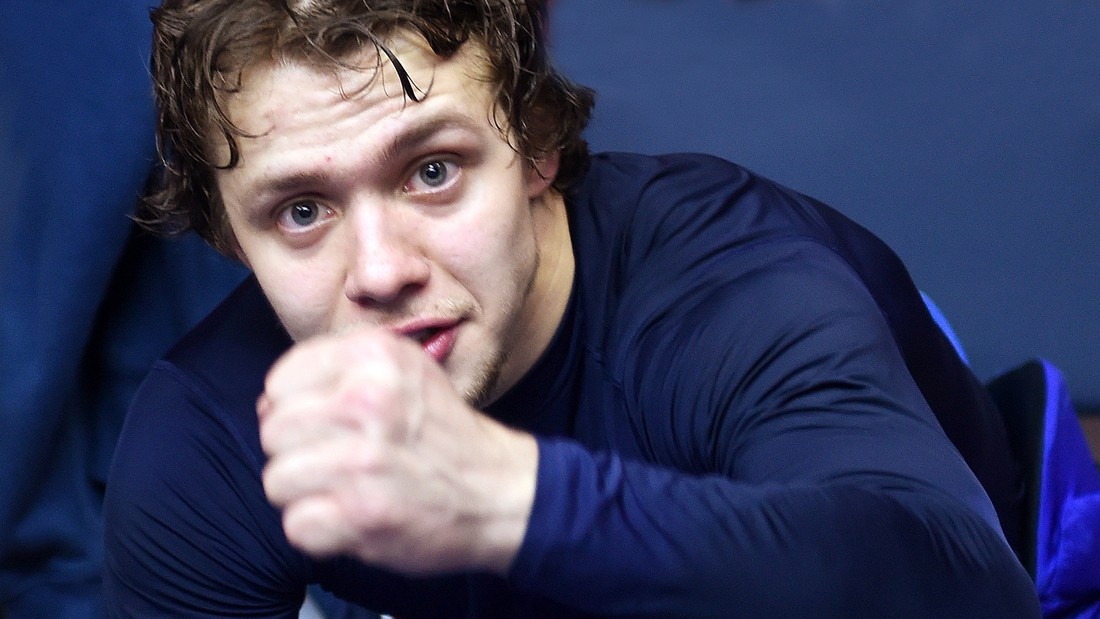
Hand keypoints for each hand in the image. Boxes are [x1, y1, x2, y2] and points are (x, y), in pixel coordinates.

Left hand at [257, 327, 537, 574]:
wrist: (500, 492)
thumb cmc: (444, 435)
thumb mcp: (404, 372)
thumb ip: (339, 373)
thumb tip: (268, 403)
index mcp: (375, 356)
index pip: (282, 380)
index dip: (295, 407)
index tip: (326, 423)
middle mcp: (366, 401)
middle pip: (273, 431)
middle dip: (297, 452)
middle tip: (338, 461)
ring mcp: (362, 460)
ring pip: (277, 480)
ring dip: (306, 495)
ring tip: (346, 490)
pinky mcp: (361, 514)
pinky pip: (296, 525)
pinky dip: (321, 532)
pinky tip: (353, 517)